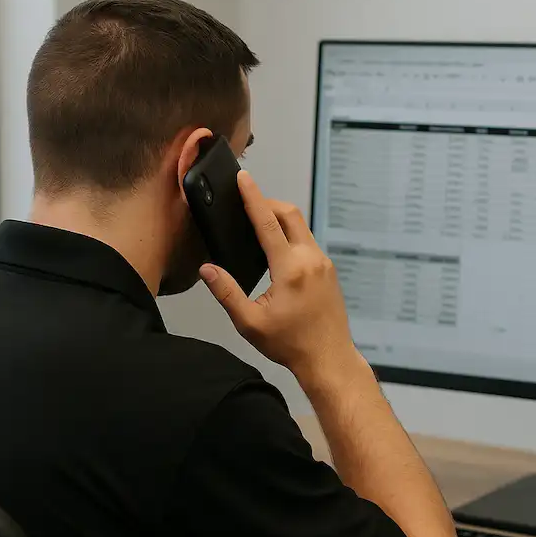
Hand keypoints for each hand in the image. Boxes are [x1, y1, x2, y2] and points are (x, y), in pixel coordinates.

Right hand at [200, 170, 362, 382]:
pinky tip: (278, 250)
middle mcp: (310, 260)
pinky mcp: (329, 270)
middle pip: (290, 214)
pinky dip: (292, 236)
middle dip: (268, 203)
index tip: (244, 178)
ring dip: (281, 220)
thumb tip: (206, 270)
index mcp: (289, 269)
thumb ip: (226, 293)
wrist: (328, 358)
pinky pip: (308, 242)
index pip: (267, 222)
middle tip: (248, 204)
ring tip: (259, 227)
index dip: (252, 197)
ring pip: (302, 227)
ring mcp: (324, 264)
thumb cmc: (290, 344)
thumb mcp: (250, 322)